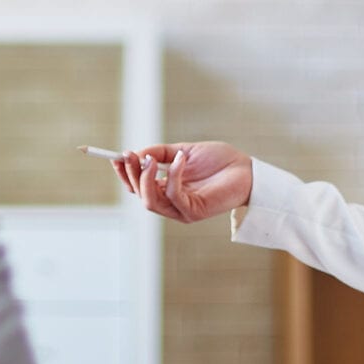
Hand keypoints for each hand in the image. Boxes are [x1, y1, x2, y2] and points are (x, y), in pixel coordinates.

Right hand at [113, 142, 251, 224]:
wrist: (247, 169)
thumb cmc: (219, 161)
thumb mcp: (183, 151)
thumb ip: (160, 153)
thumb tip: (137, 153)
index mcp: (166, 189)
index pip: (137, 187)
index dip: (125, 173)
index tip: (117, 156)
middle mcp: (171, 203)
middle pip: (139, 194)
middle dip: (131, 174)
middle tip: (130, 155)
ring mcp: (181, 210)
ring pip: (150, 200)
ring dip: (146, 177)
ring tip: (149, 157)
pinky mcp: (193, 212)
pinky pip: (174, 195)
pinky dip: (172, 175)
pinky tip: (180, 159)